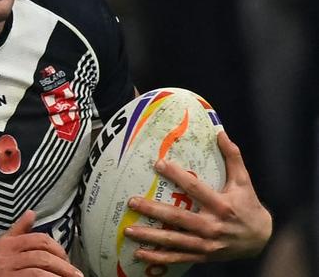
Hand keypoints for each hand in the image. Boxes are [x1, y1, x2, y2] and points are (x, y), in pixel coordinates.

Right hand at [0, 210, 83, 276]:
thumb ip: (16, 231)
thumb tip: (31, 213)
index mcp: (8, 244)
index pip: (38, 239)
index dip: (57, 248)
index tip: (66, 259)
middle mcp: (8, 256)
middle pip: (42, 254)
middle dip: (62, 263)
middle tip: (75, 274)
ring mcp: (7, 271)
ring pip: (39, 268)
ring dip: (59, 274)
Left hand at [123, 131, 271, 264]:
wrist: (261, 240)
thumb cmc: (248, 205)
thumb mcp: (244, 181)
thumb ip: (233, 157)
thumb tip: (220, 132)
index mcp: (221, 205)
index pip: (195, 188)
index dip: (177, 175)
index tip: (158, 163)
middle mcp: (212, 226)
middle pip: (178, 218)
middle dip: (154, 210)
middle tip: (132, 202)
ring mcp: (206, 244)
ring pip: (174, 241)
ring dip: (150, 236)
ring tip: (128, 230)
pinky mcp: (203, 256)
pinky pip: (177, 258)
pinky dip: (158, 257)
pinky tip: (139, 253)